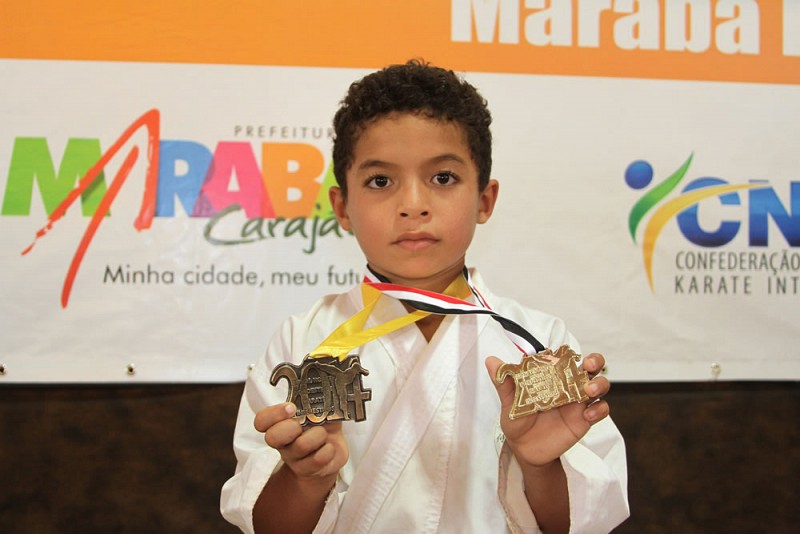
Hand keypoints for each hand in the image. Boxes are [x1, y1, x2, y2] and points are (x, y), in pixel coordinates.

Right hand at [254, 403, 348, 479]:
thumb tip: (319, 384)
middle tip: (305, 423)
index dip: (273, 414)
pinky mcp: (308, 470)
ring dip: (318, 435)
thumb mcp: (319, 408)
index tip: (291, 408)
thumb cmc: (322, 424)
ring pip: (300, 446)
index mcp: (280, 423)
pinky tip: (329, 447)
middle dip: (291, 427)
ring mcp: (293, 458)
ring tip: (323, 434)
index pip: (261, 420)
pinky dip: (329, 450)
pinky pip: (318, 459)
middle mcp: (282, 442)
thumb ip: (316, 397)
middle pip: (272, 438)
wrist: (333, 449)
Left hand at [485, 353, 610, 467]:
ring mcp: (578, 402)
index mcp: (551, 376)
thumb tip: (491, 361)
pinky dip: (599, 409)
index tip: (565, 353)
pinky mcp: (584, 419)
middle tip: (588, 364)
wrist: (524, 450)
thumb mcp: (510, 403)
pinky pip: (600, 410)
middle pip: (590, 367)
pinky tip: (588, 414)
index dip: (569, 352)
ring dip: (599, 384)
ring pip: (599, 385)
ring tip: (589, 390)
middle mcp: (568, 385)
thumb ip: (504, 383)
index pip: (565, 357)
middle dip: (594, 361)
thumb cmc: (517, 421)